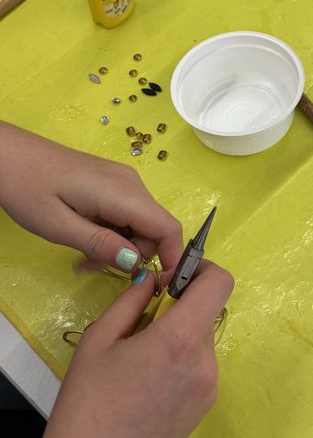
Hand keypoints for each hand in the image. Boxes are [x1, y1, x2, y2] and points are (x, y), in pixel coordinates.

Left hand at [0, 121, 182, 273]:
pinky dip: (113, 232)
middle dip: (134, 255)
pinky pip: (126, 213)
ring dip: (119, 245)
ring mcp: (122, 181)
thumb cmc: (27, 187)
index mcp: (123, 193)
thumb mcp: (59, 226)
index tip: (155, 284)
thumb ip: (101, 245)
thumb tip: (135, 263)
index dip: (171, 258)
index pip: (168, 228)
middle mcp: (131, 184)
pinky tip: (85, 237)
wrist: (8, 153)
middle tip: (94, 268)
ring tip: (83, 256)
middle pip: (155, 229)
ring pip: (140, 223)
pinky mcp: (112, 182)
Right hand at [32, 260, 233, 437]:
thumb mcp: (100, 338)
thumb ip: (133, 299)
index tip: (173, 277)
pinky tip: (151, 378)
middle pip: (206, 311)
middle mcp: (205, 362)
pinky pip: (200, 364)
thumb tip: (153, 278)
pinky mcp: (206, 406)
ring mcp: (210, 387)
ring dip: (179, 332)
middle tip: (143, 320)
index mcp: (180, 339)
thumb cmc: (87, 402)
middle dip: (179, 305)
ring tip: (142, 355)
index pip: (220, 283)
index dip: (202, 269)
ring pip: (201, 338)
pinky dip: (182, 357)